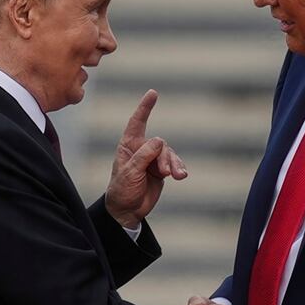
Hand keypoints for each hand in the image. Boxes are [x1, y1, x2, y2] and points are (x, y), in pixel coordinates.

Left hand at [105, 90, 187, 227]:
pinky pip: (175, 164)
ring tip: (177, 176)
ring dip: (174, 164)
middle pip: (160, 144)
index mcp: (129, 146)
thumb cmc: (122, 190)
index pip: (137, 122)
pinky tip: (182, 176)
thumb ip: (144, 155)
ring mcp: (153, 160)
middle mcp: (142, 149)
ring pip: (169, 154)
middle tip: (163, 173)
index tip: (153, 93)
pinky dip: (179, 169)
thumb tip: (160, 140)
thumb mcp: (130, 172)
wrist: (127, 210)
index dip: (145, 108)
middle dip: (165, 157)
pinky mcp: (162, 170)